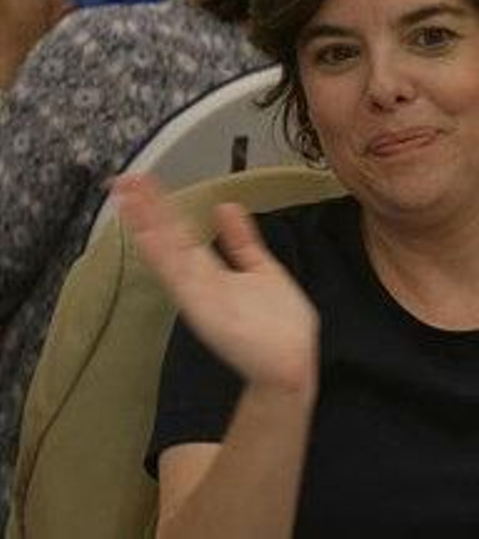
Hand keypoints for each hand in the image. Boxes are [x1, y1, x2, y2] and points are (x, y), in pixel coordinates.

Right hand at [113, 174, 318, 395]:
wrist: (287, 365)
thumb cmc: (277, 324)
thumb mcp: (261, 269)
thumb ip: (241, 240)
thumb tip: (226, 206)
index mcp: (211, 272)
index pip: (180, 232)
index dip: (161, 207)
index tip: (142, 182)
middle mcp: (200, 281)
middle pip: (168, 237)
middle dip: (147, 209)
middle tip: (124, 179)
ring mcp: (200, 293)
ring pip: (168, 251)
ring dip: (147, 223)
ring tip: (127, 195)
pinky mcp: (205, 306)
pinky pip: (180, 275)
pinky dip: (161, 254)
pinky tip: (145, 234)